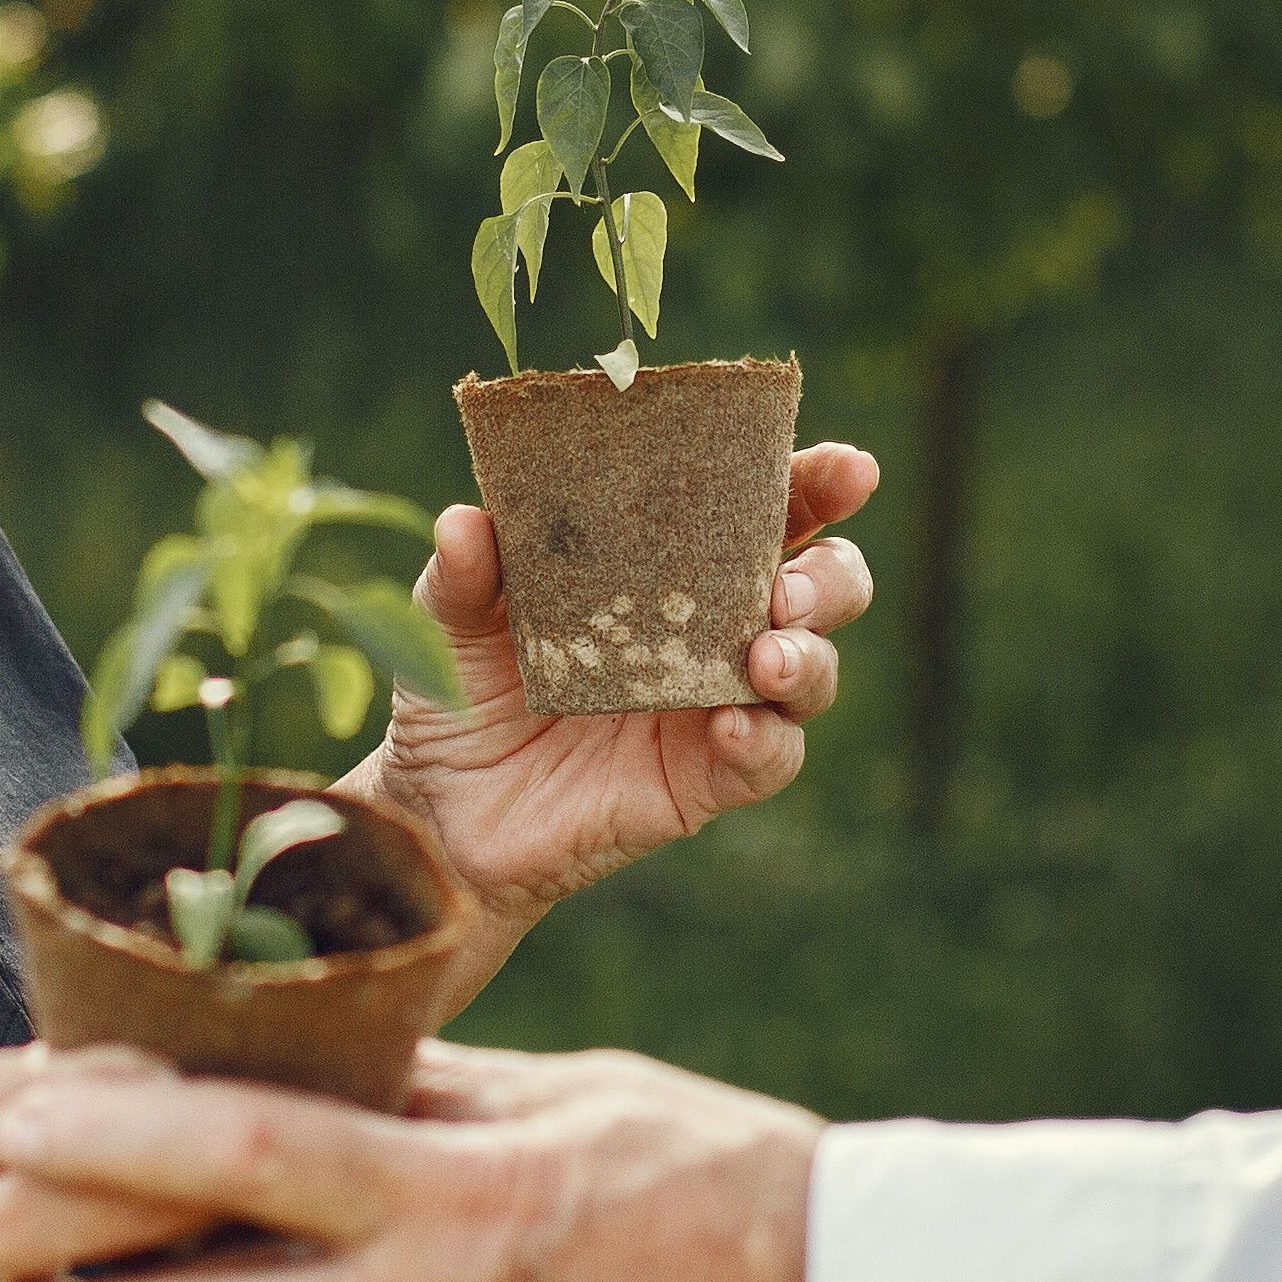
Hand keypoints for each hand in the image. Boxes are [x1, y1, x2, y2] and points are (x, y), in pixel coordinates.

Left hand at [351, 446, 877, 968]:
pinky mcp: (703, 783)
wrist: (434, 811)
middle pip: (823, 588)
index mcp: (670, 567)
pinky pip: (768, 760)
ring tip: (767, 658)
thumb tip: (466, 523)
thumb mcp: (449, 621)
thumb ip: (463, 572)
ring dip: (809, 657)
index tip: (848, 471)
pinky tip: (731, 726)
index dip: (816, 485)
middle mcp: (711, 632)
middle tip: (787, 586)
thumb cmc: (457, 692)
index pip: (766, 511)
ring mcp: (716, 708)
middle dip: (831, 577)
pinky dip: (763, 741)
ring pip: (813, 673)